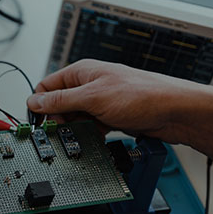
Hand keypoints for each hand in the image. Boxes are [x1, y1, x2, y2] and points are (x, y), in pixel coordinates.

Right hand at [26, 59, 210, 144]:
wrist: (176, 112)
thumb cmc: (143, 94)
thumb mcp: (93, 97)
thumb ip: (61, 99)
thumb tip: (35, 101)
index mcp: (82, 72)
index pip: (47, 86)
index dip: (40, 104)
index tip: (39, 123)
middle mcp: (90, 85)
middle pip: (59, 105)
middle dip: (58, 120)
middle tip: (62, 133)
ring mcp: (100, 102)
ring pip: (75, 118)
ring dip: (74, 130)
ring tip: (80, 137)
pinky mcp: (110, 117)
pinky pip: (90, 128)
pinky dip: (88, 136)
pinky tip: (93, 141)